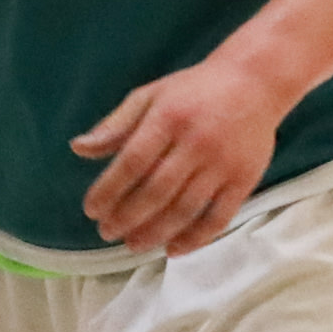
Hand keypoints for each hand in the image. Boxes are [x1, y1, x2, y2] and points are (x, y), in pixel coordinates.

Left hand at [69, 58, 287, 255]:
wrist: (254, 82)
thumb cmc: (192, 90)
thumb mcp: (149, 96)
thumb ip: (115, 125)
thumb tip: (78, 149)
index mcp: (167, 118)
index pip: (132, 162)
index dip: (109, 190)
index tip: (91, 210)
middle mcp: (196, 143)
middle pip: (157, 191)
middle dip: (127, 217)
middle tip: (107, 232)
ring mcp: (223, 164)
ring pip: (186, 209)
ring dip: (156, 232)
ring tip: (133, 244)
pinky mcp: (246, 180)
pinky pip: (219, 217)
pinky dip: (196, 238)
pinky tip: (173, 249)